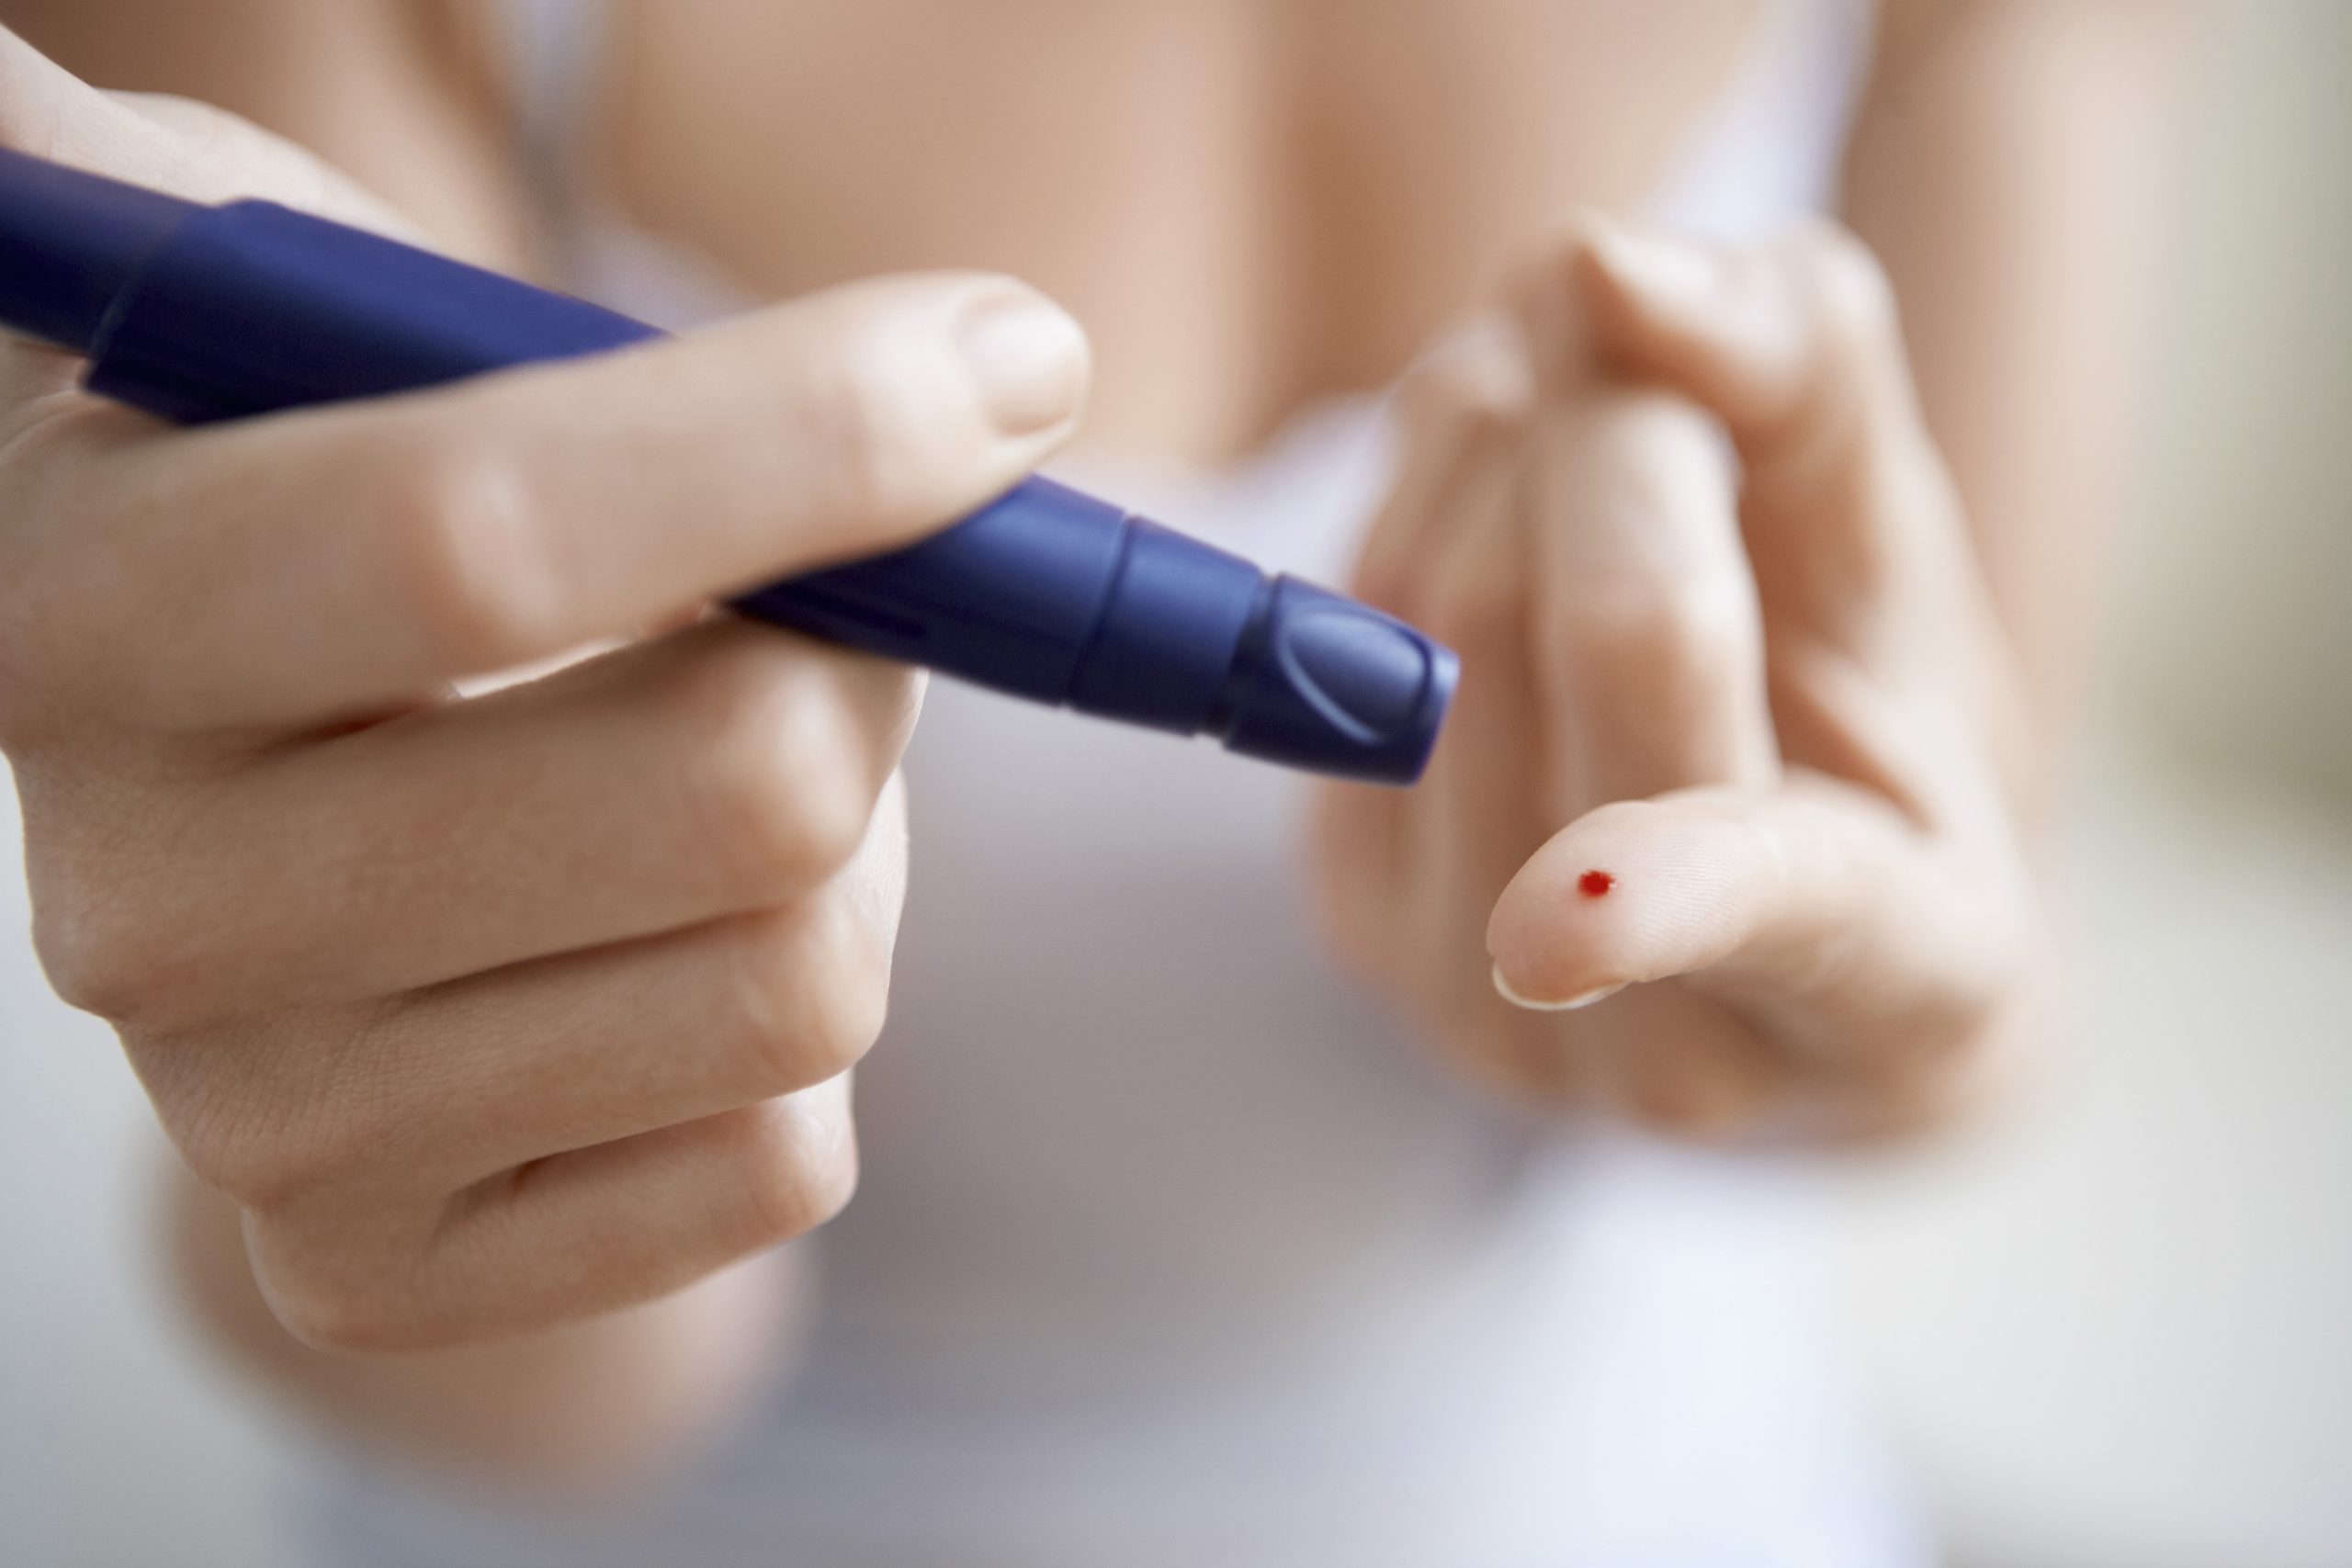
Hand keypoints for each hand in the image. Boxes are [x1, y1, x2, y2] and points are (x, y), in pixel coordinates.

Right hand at [0, 32, 1089, 1349]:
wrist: (269, 811)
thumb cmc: (368, 521)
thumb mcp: (381, 350)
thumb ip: (550, 320)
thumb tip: (992, 375)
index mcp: (94, 602)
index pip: (475, 540)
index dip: (805, 447)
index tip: (1010, 373)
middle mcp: (138, 901)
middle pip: (739, 796)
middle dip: (877, 667)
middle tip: (847, 612)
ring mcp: (254, 1123)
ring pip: (800, 986)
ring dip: (845, 864)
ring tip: (714, 788)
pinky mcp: (382, 1277)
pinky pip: (777, 1161)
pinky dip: (793, 1044)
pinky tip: (663, 956)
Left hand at [1311, 219, 2033, 1139]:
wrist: (1761, 886)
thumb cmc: (1868, 712)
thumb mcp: (1898, 542)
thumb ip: (1803, 380)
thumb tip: (1597, 265)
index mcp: (1905, 981)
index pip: (1786, 907)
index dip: (1668, 888)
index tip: (1548, 926)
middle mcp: (1677, 1044)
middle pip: (1594, 644)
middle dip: (1623, 427)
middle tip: (1658, 345)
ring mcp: (1487, 1008)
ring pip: (1443, 612)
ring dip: (1510, 441)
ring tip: (1594, 439)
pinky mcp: (1354, 928)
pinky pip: (1336, 631)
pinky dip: (1418, 504)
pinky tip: (1500, 507)